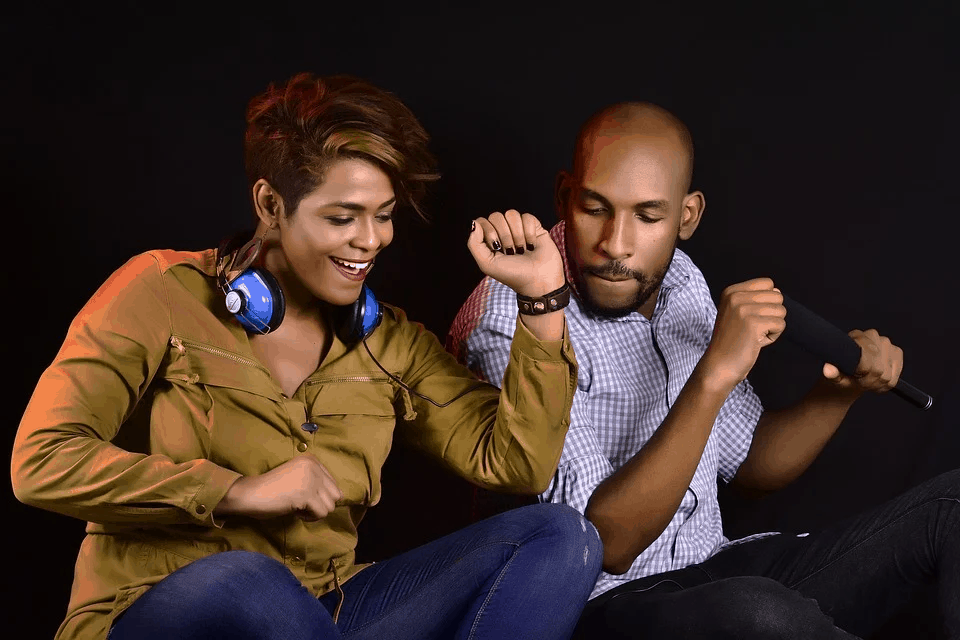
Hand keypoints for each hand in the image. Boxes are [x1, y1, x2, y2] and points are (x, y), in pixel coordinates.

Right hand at [214, 454, 341, 521]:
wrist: (251, 493)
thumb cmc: (272, 488)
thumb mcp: (298, 478)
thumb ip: (317, 482)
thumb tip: (340, 497)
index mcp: (312, 459)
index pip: (333, 484)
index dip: (319, 496)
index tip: (301, 495)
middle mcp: (314, 466)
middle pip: (335, 495)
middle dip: (320, 504)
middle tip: (301, 504)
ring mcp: (311, 479)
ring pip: (330, 506)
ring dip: (314, 511)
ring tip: (297, 507)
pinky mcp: (306, 493)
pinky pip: (321, 513)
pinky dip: (309, 517)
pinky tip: (295, 511)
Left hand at [468, 210, 564, 296]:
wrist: (538, 280)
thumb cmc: (513, 275)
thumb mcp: (487, 264)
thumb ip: (474, 244)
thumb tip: (475, 223)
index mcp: (490, 240)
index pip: (482, 221)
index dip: (489, 231)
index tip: (496, 248)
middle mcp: (503, 232)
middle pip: (496, 216)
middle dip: (504, 235)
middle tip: (511, 251)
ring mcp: (519, 229)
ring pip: (512, 214)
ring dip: (517, 234)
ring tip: (522, 249)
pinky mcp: (535, 227)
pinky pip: (527, 217)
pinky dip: (529, 232)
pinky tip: (532, 245)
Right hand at [699, 278, 785, 389]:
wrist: (719, 365)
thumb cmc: (732, 341)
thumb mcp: (737, 312)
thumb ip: (756, 299)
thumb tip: (778, 290)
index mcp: (731, 291)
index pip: (767, 283)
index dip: (766, 302)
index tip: (750, 317)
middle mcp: (736, 296)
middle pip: (777, 296)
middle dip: (771, 315)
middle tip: (753, 328)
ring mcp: (743, 309)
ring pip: (781, 311)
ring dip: (772, 327)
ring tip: (753, 335)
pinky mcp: (753, 324)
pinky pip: (780, 324)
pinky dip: (772, 336)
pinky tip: (756, 342)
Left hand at [822, 329, 902, 393]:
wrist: (852, 374)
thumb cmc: (842, 372)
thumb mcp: (834, 374)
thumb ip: (831, 372)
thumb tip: (828, 370)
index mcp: (855, 336)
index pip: (866, 360)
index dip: (862, 374)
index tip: (855, 376)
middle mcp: (872, 335)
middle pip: (878, 370)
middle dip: (868, 380)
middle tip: (859, 380)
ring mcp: (886, 343)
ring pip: (886, 376)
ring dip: (876, 383)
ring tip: (866, 380)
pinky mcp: (897, 352)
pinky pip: (894, 378)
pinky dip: (886, 384)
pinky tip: (876, 380)